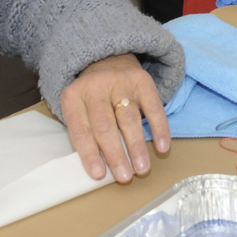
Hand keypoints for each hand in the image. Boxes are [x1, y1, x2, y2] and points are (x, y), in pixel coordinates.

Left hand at [60, 53, 169, 182]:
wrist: (107, 58)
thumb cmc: (91, 96)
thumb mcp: (78, 108)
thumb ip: (86, 133)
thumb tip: (102, 169)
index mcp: (73, 97)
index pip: (80, 129)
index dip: (89, 153)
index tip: (99, 175)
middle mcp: (95, 87)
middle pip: (105, 125)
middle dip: (115, 153)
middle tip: (124, 177)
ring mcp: (119, 83)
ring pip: (128, 118)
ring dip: (136, 146)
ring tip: (142, 169)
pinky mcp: (142, 81)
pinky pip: (153, 107)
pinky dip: (159, 128)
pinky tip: (162, 147)